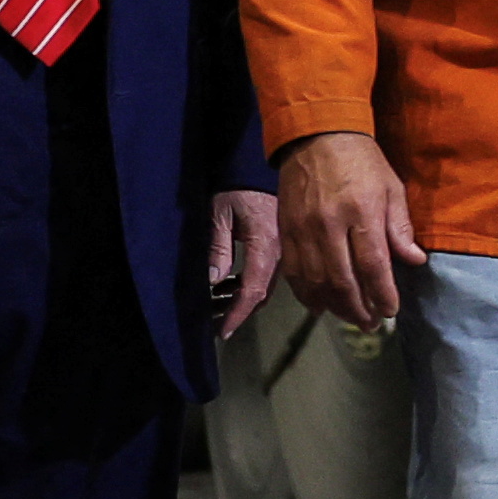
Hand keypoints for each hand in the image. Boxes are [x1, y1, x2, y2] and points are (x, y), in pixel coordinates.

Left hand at [205, 187, 282, 341]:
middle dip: (237, 312)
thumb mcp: (220, 213)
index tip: (223, 332)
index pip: (252, 291)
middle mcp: (280, 253)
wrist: (258, 167)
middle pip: (260, 295)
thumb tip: (214, 281)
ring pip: (263, 286)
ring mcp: (283, 251)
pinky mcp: (280, 248)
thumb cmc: (237, 186)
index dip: (237, 314)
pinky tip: (227, 284)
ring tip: (215, 303)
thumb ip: (218, 247)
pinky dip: (247, 285)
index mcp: (266, 246)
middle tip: (214, 323)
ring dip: (240, 298)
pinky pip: (265, 275)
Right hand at [277, 131, 420, 332]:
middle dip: (359, 309)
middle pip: (342, 281)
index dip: (382, 294)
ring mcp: (303, 228)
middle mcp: (329, 224)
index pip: (373, 265)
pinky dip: (306, 293)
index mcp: (361, 211)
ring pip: (316, 281)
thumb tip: (415, 260)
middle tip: (372, 324)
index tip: (391, 311)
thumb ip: (400, 226)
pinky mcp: (285, 229)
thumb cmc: (361, 160)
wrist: (316, 133)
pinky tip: (320, 304)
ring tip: (350, 317)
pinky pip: (294, 271)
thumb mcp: (391, 186)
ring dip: (334, 307)